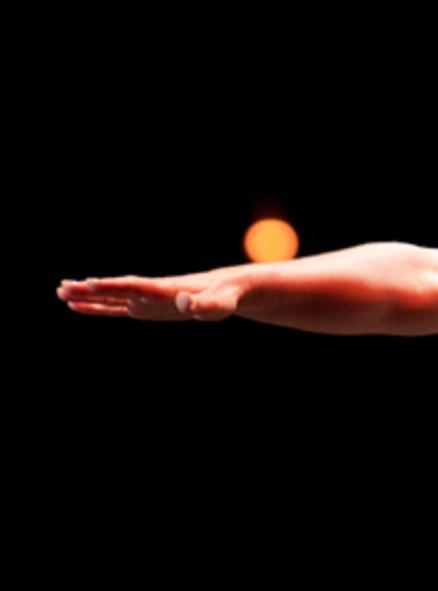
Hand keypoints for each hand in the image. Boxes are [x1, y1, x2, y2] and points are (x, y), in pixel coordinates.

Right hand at [57, 270, 242, 321]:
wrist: (225, 289)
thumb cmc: (223, 299)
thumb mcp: (217, 306)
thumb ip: (202, 305)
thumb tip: (183, 301)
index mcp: (164, 290)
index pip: (134, 286)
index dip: (113, 286)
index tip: (89, 282)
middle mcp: (150, 292)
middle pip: (116, 289)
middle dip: (90, 289)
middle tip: (62, 286)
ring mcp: (146, 300)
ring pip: (111, 297)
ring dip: (87, 295)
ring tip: (60, 291)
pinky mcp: (146, 307)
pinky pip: (117, 307)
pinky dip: (98, 306)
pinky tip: (78, 306)